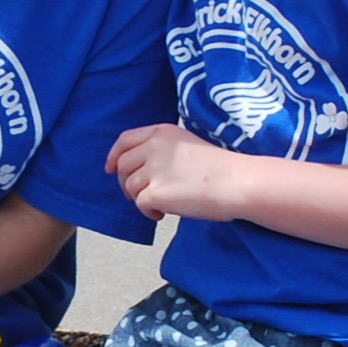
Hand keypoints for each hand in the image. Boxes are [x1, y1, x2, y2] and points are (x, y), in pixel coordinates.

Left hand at [108, 121, 242, 219]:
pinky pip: (140, 204)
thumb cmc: (220, 168)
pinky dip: (148, 213)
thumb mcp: (187, 144)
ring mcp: (154, 169)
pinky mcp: (156, 192)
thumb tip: (138, 168)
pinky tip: (163, 214)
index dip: (114, 156)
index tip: (110, 168)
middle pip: (122, 166)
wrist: (237, 183)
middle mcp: (154, 147)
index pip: (125, 140)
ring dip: (141, 199)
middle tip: (143, 195)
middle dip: (127, 183)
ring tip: (162, 204)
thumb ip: (161, 149)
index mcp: (161, 132)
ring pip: (129, 187)